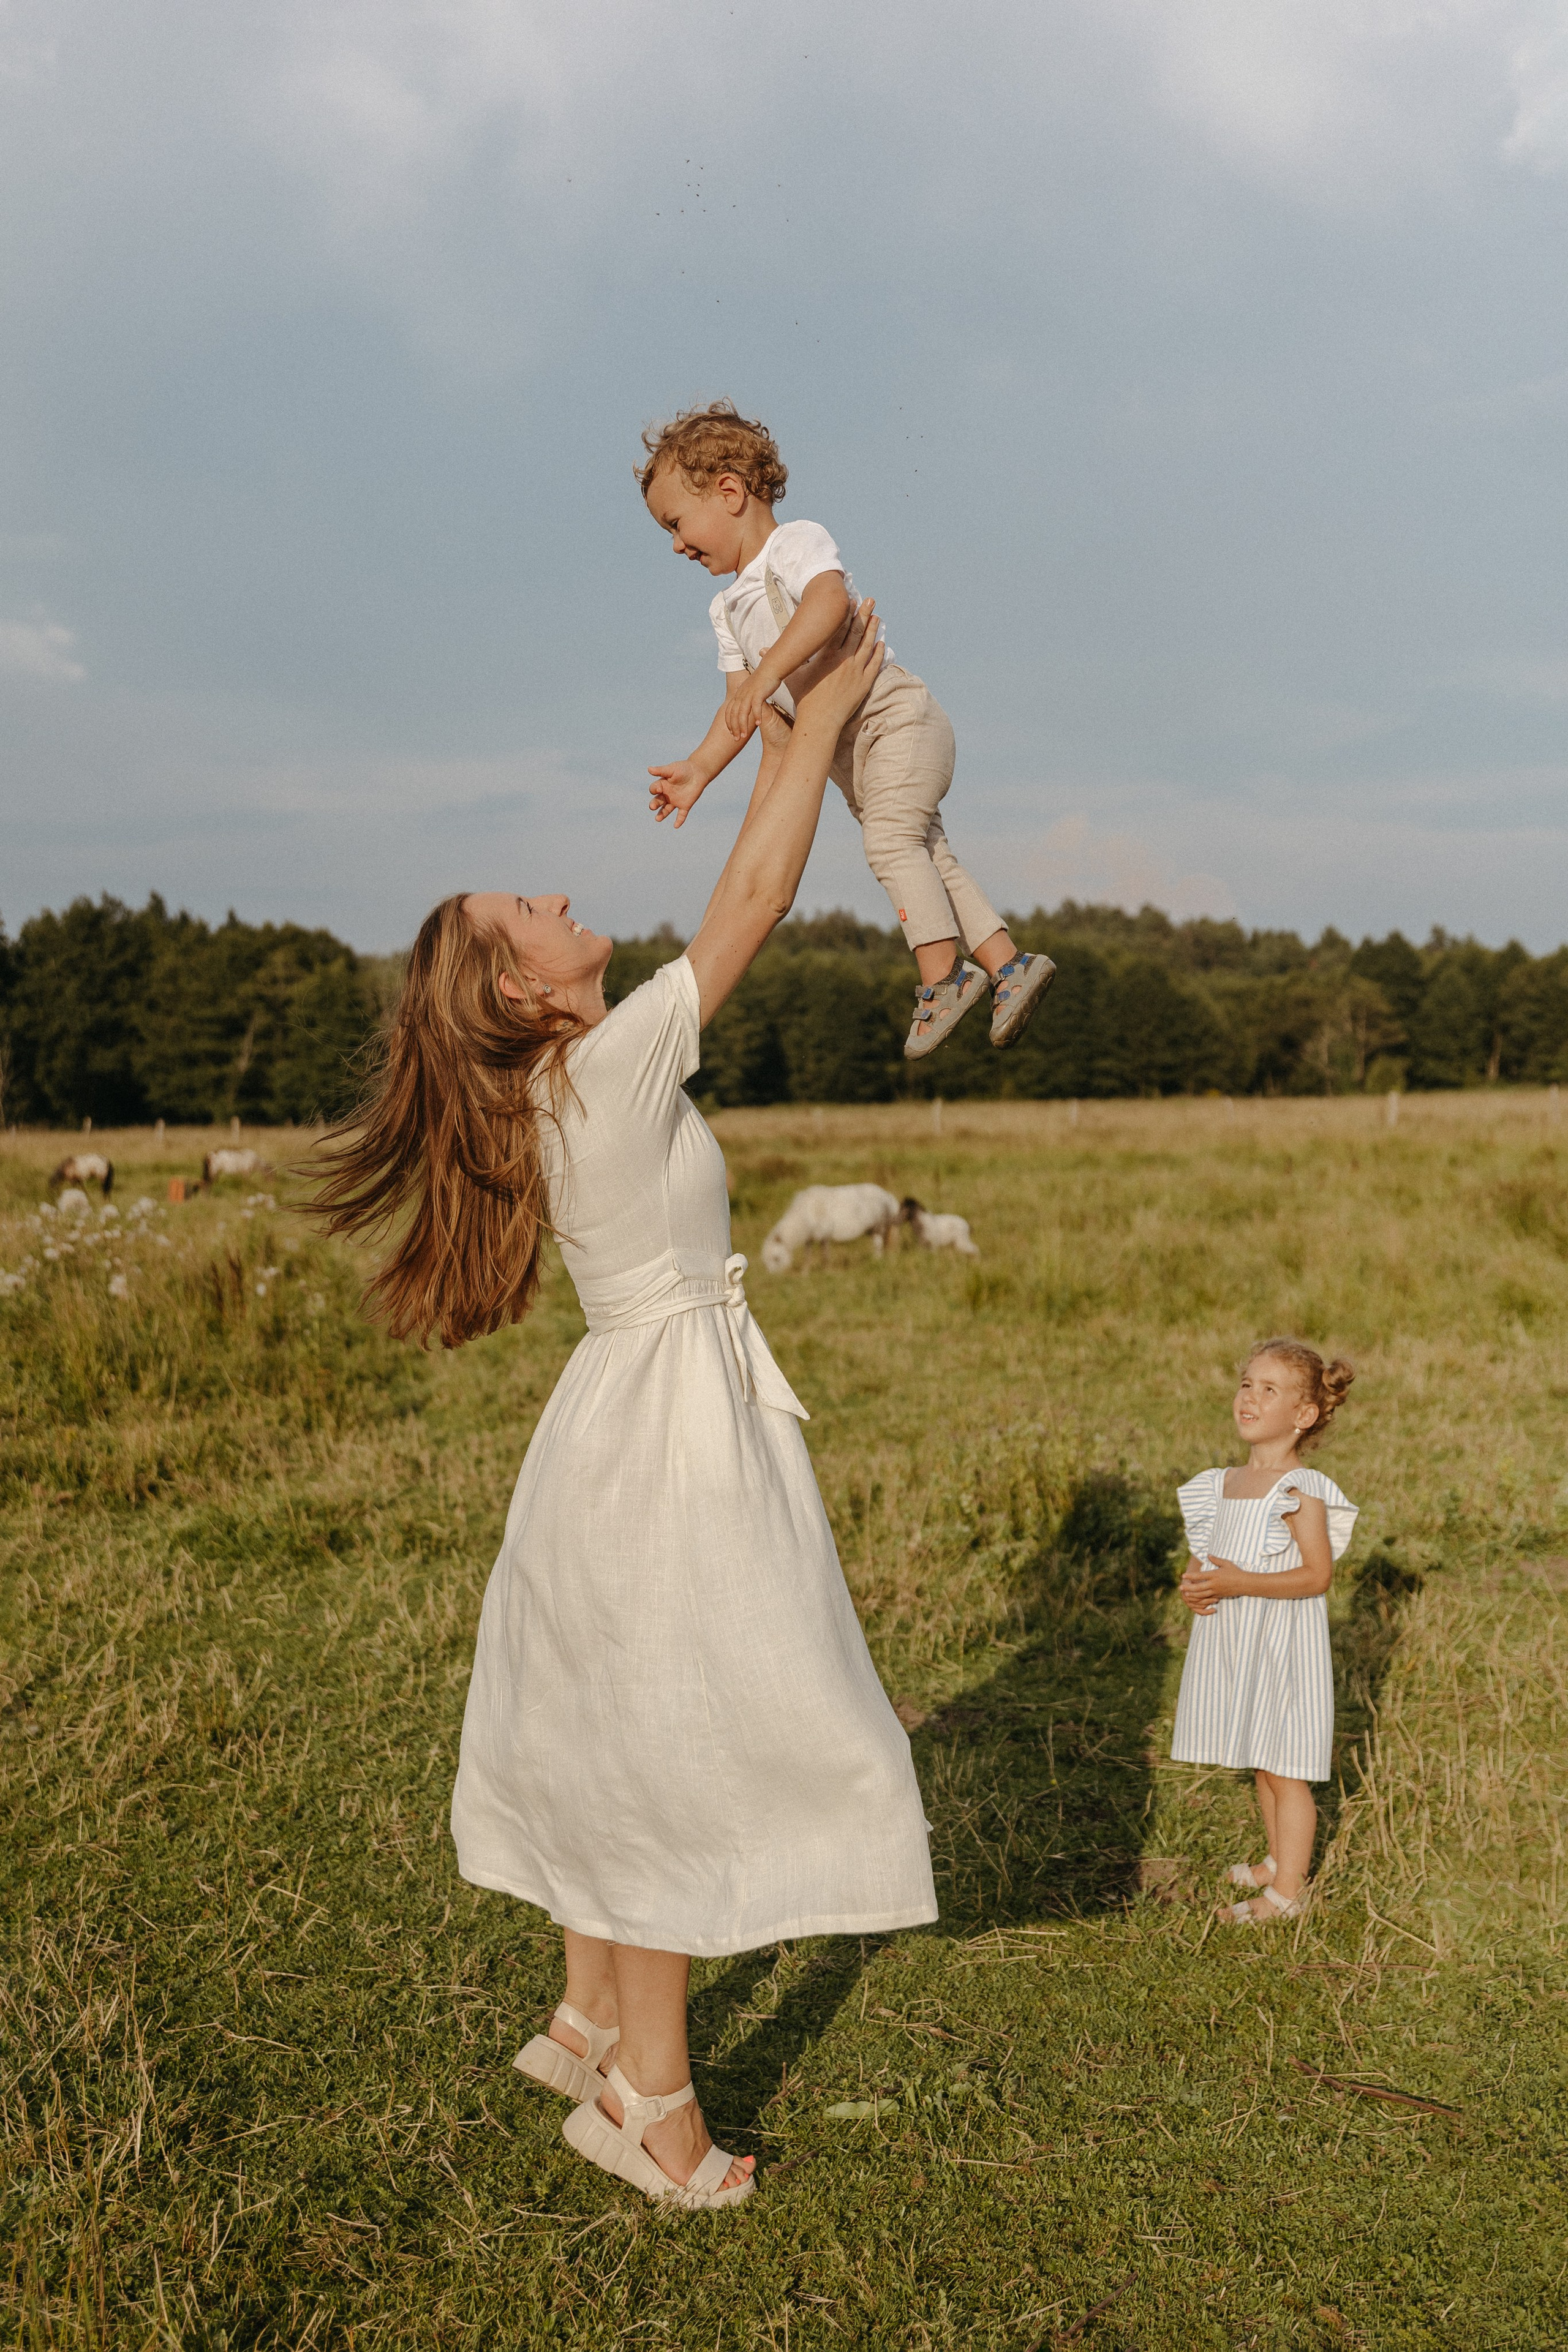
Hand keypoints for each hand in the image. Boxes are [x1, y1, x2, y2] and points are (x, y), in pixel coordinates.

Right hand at [647, 762, 707, 827]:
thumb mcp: (672, 769)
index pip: (654, 790)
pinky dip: (679, 820)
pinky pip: (681, 815)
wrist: (698, 772)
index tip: (658, 789)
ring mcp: (675, 801)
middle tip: (652, 807)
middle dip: (654, 804)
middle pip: (658, 801)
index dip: (654, 790)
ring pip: (666, 810)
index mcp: (662, 785)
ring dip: (662, 814)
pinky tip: (676, 826)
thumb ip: (661, 770)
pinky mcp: (685, 805)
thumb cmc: (683, 768)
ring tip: (658, 819)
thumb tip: (649, 769)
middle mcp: (667, 795)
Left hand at [724, 675, 773, 739]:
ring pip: (742, 712)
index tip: (732, 733)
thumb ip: (749, 698)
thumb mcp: (753, 689)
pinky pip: (756, 706)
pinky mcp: (759, 692)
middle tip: (736, 739)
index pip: (729, 711)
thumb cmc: (764, 679)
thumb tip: (749, 707)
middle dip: (734, 728)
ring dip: (742, 725)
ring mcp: (749, 693)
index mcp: (739, 694)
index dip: (729, 723)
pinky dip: (756, 715)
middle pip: (734, 714)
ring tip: (743, 736)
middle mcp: (742, 694)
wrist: (771, 667)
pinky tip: (758, 724)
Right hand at [793, 598, 881, 729]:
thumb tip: (760, 650)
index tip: (850, 600)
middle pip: (856, 631)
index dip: (845, 613)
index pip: (839, 628)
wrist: (819, 722)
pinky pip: (874, 664)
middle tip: (870, 600)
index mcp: (826, 656)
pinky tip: (881, 643)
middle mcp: (843, 660)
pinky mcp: (863, 684)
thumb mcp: (792, 677)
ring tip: (877, 617)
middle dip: (863, 614)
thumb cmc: (804, 699)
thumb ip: (782, 661)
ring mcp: (855, 672)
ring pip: (867, 645)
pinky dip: (878, 652)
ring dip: (873, 629)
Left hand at [1179, 1552, 1243, 1612]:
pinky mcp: (1219, 1596)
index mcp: (1214, 1575)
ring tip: (1185, 1594)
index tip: (1183, 1575)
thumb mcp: (1226, 1564)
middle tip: (1180, 1587)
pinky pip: (1208, 1599)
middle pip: (1198, 1587)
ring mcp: (1216, 1591)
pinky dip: (1201, 1599)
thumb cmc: (1236, 1572)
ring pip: (1202, 1595)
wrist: (1245, 1584)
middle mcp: (1214, 1584)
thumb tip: (1208, 1555)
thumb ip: (1216, 1560)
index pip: (1200, 1576)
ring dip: (1193, 1594)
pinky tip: (1196, 1599)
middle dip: (1188, 1587)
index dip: (1191, 1576)